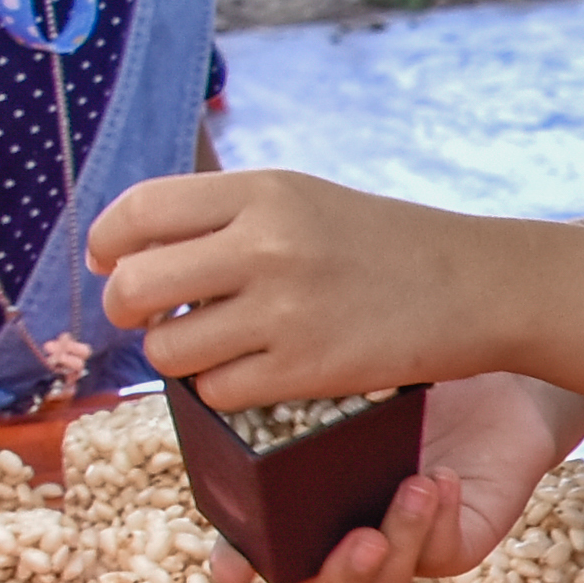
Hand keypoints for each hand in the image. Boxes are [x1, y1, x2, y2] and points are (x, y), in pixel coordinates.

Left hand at [90, 171, 503, 414]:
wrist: (476, 285)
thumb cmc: (384, 244)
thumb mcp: (304, 199)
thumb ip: (225, 215)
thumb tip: (132, 249)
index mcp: (262, 190)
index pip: (139, 211)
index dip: (107, 244)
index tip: (109, 263)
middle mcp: (266, 244)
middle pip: (134, 286)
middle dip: (126, 310)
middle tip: (152, 317)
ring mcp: (285, 310)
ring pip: (167, 350)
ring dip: (176, 358)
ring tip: (211, 348)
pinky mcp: (306, 369)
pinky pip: (217, 392)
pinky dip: (224, 389)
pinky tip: (256, 372)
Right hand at [238, 372, 583, 582]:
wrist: (492, 374)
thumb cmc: (404, 369)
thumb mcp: (349, 373)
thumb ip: (296, 384)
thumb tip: (234, 367)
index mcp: (304, 508)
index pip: (255, 552)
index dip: (236, 565)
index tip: (231, 569)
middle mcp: (345, 539)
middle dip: (336, 579)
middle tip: (361, 541)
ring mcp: (400, 550)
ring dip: (400, 541)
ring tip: (415, 485)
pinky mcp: (454, 546)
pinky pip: (441, 555)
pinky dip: (439, 523)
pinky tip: (442, 480)